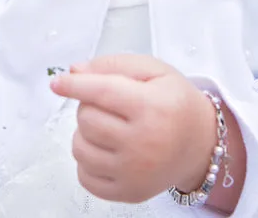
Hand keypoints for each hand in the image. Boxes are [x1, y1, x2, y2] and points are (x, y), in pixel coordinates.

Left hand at [49, 54, 217, 203]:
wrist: (200, 145)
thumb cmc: (175, 104)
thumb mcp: (155, 71)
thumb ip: (114, 65)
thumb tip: (75, 72)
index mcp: (152, 107)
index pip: (101, 92)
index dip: (74, 85)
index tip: (57, 83)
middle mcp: (144, 143)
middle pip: (87, 119)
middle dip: (89, 106)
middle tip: (110, 106)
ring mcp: (134, 172)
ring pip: (80, 147)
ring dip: (85, 133)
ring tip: (108, 127)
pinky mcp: (128, 192)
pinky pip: (84, 176)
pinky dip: (88, 160)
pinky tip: (106, 150)